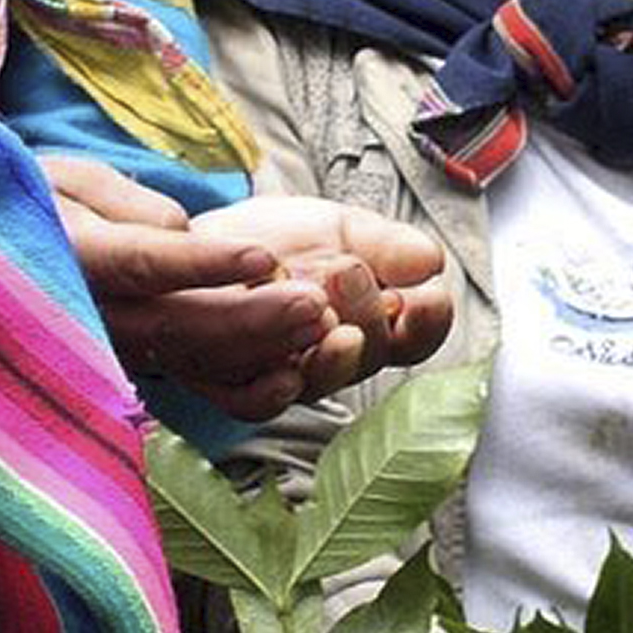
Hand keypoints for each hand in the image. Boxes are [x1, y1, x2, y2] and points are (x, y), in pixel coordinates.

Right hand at [45, 158, 332, 419]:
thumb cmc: (34, 201)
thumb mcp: (64, 179)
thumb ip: (120, 202)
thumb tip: (178, 230)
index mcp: (73, 259)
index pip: (144, 263)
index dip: (203, 264)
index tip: (262, 254)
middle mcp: (95, 316)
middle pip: (180, 322)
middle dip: (254, 316)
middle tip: (316, 300)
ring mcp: (119, 350)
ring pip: (195, 360)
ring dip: (265, 349)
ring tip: (324, 323)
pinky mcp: (142, 367)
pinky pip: (196, 386)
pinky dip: (248, 389)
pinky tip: (294, 379)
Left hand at [186, 196, 453, 399]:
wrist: (203, 243)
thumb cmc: (278, 243)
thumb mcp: (340, 228)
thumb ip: (384, 245)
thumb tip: (429, 261)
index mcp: (372, 322)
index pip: (415, 338)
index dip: (427, 324)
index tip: (427, 297)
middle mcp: (333, 358)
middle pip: (368, 358)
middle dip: (365, 314)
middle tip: (348, 270)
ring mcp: (286, 375)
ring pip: (317, 382)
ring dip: (326, 352)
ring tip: (319, 307)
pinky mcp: (231, 385)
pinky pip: (256, 403)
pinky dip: (273, 390)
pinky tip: (285, 369)